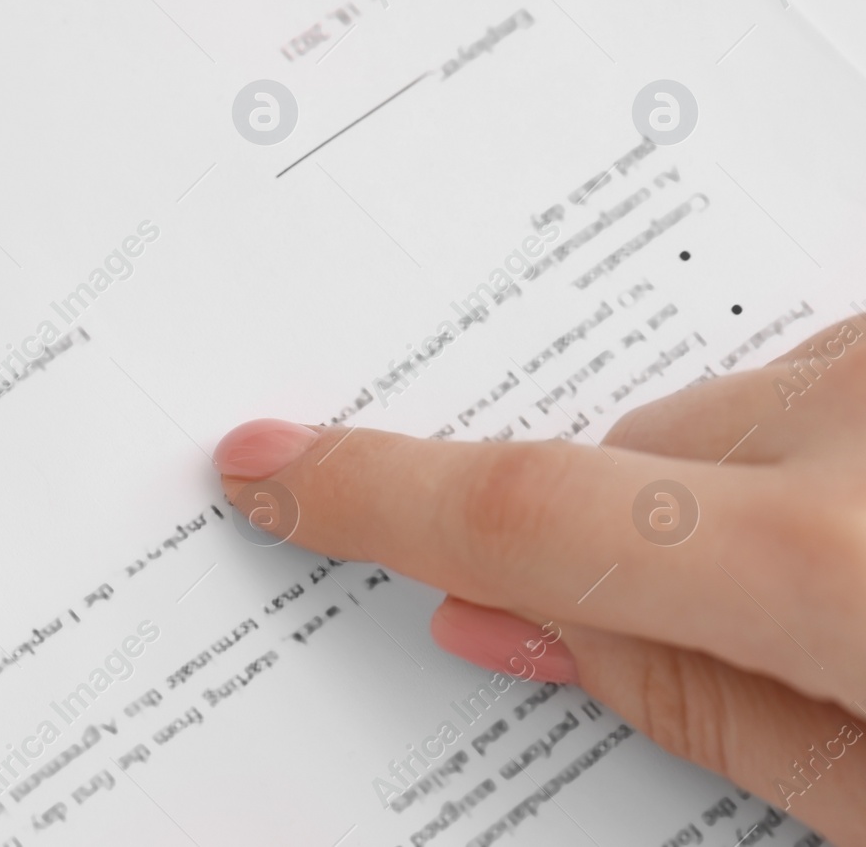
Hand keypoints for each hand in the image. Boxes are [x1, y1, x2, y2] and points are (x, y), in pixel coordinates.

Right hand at [214, 316, 865, 842]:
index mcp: (841, 562)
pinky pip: (821, 375)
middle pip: (634, 458)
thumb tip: (517, 623)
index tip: (270, 472)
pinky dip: (834, 447)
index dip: (374, 497)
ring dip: (754, 494)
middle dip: (636, 546)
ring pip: (732, 410)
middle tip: (754, 643)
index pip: (528, 515)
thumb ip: (695, 704)